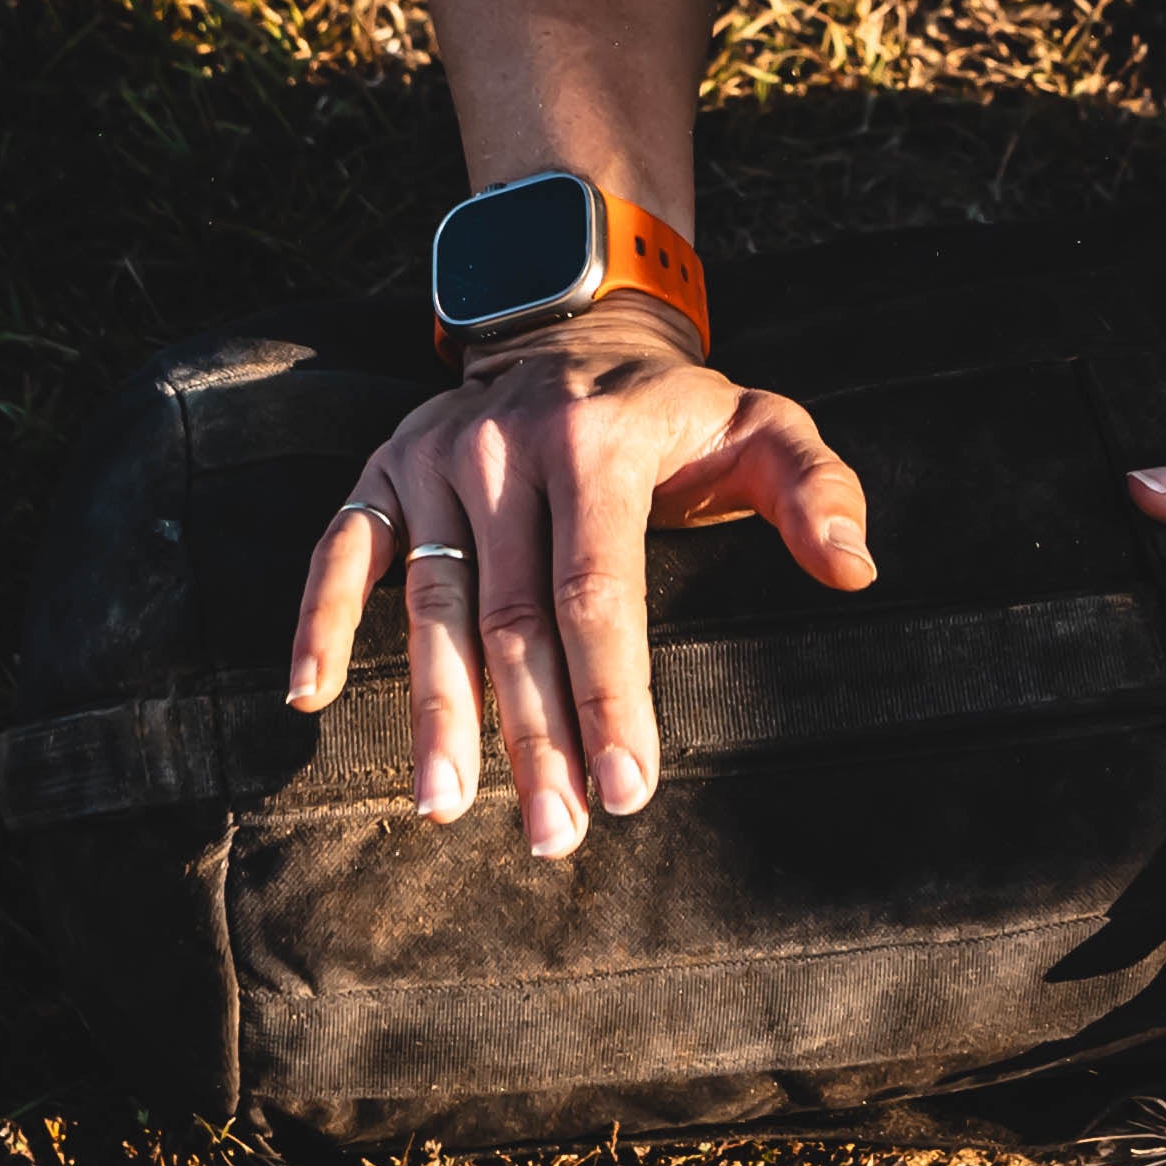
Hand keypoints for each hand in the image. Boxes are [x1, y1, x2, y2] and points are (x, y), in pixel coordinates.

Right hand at [286, 301, 871, 855]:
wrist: (572, 328)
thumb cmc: (676, 412)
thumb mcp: (762, 425)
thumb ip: (816, 489)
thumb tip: (855, 570)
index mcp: (599, 442)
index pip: (598, 591)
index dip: (610, 696)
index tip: (626, 792)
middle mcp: (506, 448)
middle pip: (514, 617)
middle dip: (534, 735)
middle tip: (553, 836)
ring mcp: (436, 459)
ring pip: (433, 605)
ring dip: (437, 713)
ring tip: (445, 808)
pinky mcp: (383, 471)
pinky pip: (342, 552)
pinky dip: (321, 622)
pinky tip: (310, 701)